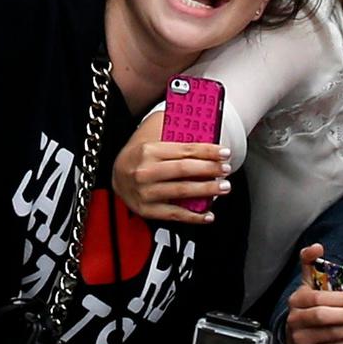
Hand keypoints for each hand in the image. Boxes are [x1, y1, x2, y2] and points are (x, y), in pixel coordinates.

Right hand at [109, 115, 228, 224]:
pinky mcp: (146, 210)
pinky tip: (208, 214)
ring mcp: (145, 192)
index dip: (208, 151)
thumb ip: (174, 129)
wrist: (116, 175)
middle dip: (209, 169)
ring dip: (206, 190)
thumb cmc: (141, 154)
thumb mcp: (152, 134)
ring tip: (224, 187)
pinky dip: (193, 216)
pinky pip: (174, 214)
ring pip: (181, 191)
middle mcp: (145, 171)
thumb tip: (202, 127)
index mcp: (148, 150)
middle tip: (226, 169)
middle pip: (184, 170)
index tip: (224, 153)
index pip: (184, 150)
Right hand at [285, 244, 342, 343]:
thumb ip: (311, 264)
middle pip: (321, 317)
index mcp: (296, 300)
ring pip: (330, 335)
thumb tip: (317, 246)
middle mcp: (294, 320)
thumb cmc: (308, 308)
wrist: (295, 338)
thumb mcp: (308, 286)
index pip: (316, 297)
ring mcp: (299, 340)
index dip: (338, 299)